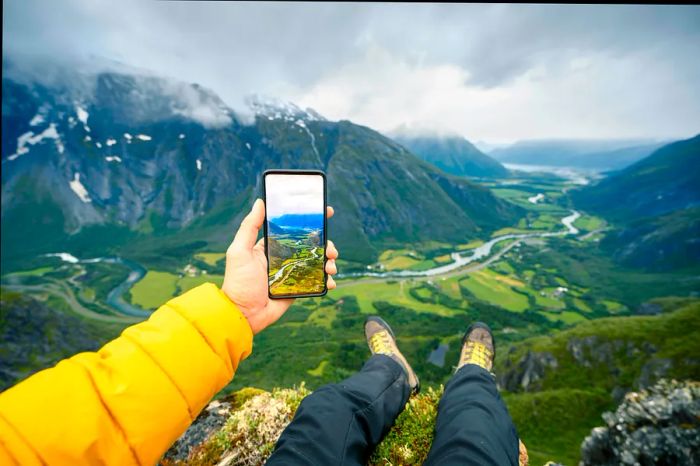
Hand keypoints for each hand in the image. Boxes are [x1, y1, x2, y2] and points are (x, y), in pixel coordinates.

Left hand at [222, 198, 338, 333]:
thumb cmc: (238, 282)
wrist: (243, 314)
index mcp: (272, 247)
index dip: (311, 221)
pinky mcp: (298, 289)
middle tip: (331, 248)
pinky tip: (330, 281)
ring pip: (318, 262)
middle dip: (326, 244)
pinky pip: (317, 282)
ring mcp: (293, 274)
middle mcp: (284, 258)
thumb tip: (260, 202)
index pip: (294, 229)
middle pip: (311, 245)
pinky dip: (327, 280)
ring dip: (329, 261)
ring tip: (331, 266)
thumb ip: (249, 227)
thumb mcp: (239, 251)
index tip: (326, 211)